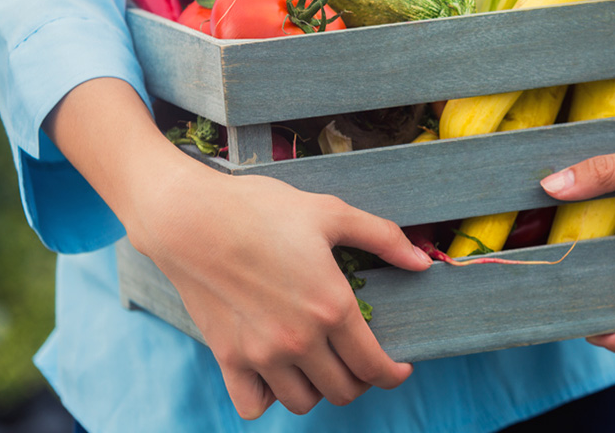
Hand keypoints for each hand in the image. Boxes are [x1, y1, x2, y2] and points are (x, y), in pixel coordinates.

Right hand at [130, 156, 432, 417]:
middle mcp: (299, 340)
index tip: (399, 368)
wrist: (192, 218)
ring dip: (321, 388)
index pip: (374, 365)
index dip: (393, 373)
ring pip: (304, 401)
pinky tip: (277, 372)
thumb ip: (382, 237)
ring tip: (322, 361)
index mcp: (331, 306)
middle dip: (362, 379)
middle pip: (343, 389)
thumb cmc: (262, 209)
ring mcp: (261, 354)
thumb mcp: (330, 212)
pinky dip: (270, 397)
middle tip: (360, 357)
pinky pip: (254, 405)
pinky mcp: (227, 357)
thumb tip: (422, 262)